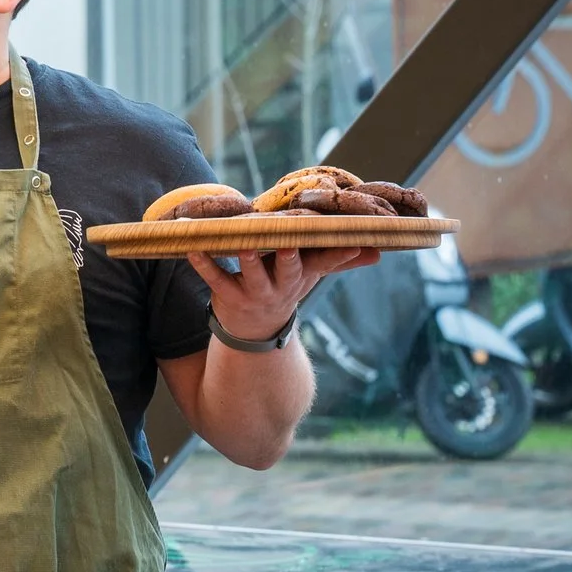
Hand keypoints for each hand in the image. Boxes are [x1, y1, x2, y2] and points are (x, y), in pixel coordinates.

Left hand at [188, 247, 381, 343]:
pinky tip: (193, 249)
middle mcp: (282, 285)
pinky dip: (204, 264)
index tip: (352, 241)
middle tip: (291, 241)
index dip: (339, 253)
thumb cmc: (285, 286)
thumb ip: (342, 260)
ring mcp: (255, 292)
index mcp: (303, 275)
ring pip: (254, 276)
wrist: (255, 329)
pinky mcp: (228, 297)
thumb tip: (379, 249)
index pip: (326, 262)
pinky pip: (216, 279)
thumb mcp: (313, 274)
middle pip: (291, 269)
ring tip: (245, 243)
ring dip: (249, 260)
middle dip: (291, 256)